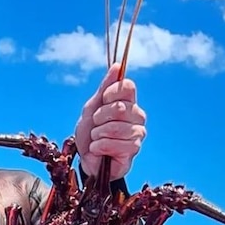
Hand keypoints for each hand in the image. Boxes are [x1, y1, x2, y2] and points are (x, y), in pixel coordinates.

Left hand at [74, 62, 146, 180]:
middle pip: (119, 107)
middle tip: (96, 125)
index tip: (103, 101)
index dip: (111, 93)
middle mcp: (137, 115)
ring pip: (116, 127)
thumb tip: (117, 66)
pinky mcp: (133, 150)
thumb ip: (104, 88)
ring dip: (98, 134)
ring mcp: (137, 133)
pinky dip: (100, 146)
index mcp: (128, 102)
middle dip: (100, 117)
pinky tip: (99, 149)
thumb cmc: (89, 132)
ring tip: (96, 138)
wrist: (86, 158)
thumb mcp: (92, 107)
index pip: (127, 87)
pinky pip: (115, 144)